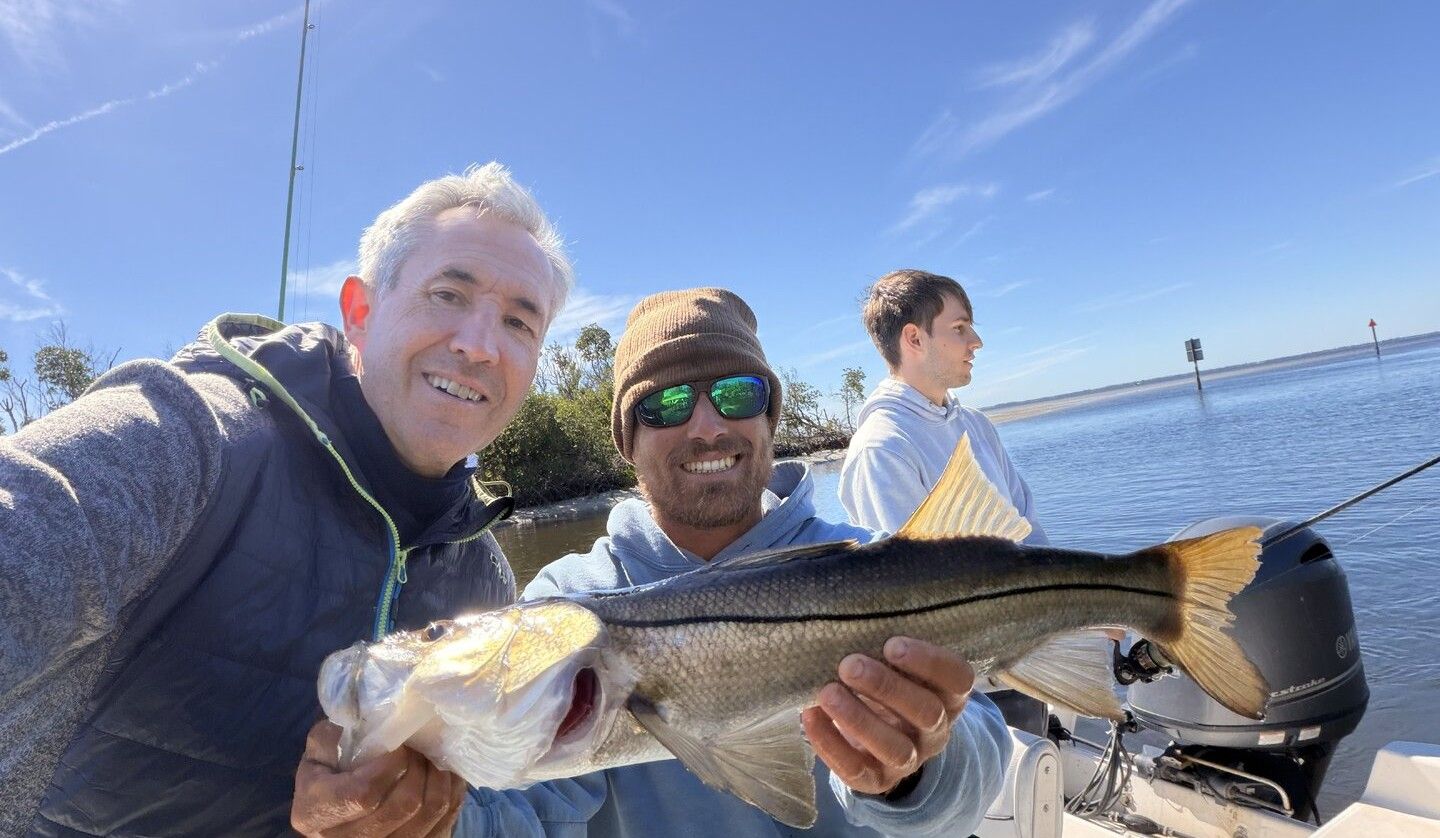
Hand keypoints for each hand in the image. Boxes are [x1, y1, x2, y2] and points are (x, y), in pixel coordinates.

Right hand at [291, 720, 467, 837]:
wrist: (330, 820)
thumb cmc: (324, 783)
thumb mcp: (316, 759)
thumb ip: (328, 738)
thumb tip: (354, 718)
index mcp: (317, 813)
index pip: (364, 793)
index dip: (390, 765)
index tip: (397, 746)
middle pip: (403, 805)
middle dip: (418, 768)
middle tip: (417, 748)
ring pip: (429, 813)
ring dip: (438, 778)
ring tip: (432, 759)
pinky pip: (443, 823)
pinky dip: (450, 795)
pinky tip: (443, 777)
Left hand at [801, 637, 973, 796]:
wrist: (881, 735)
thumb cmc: (889, 683)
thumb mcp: (899, 666)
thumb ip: (887, 650)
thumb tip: (847, 625)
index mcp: (948, 694)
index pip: (957, 679)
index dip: (929, 662)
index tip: (892, 644)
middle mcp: (936, 730)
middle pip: (926, 713)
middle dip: (886, 688)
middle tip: (849, 665)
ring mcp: (910, 759)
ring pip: (895, 748)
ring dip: (860, 719)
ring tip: (827, 693)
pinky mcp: (878, 780)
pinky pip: (857, 770)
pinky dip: (831, 744)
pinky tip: (811, 717)